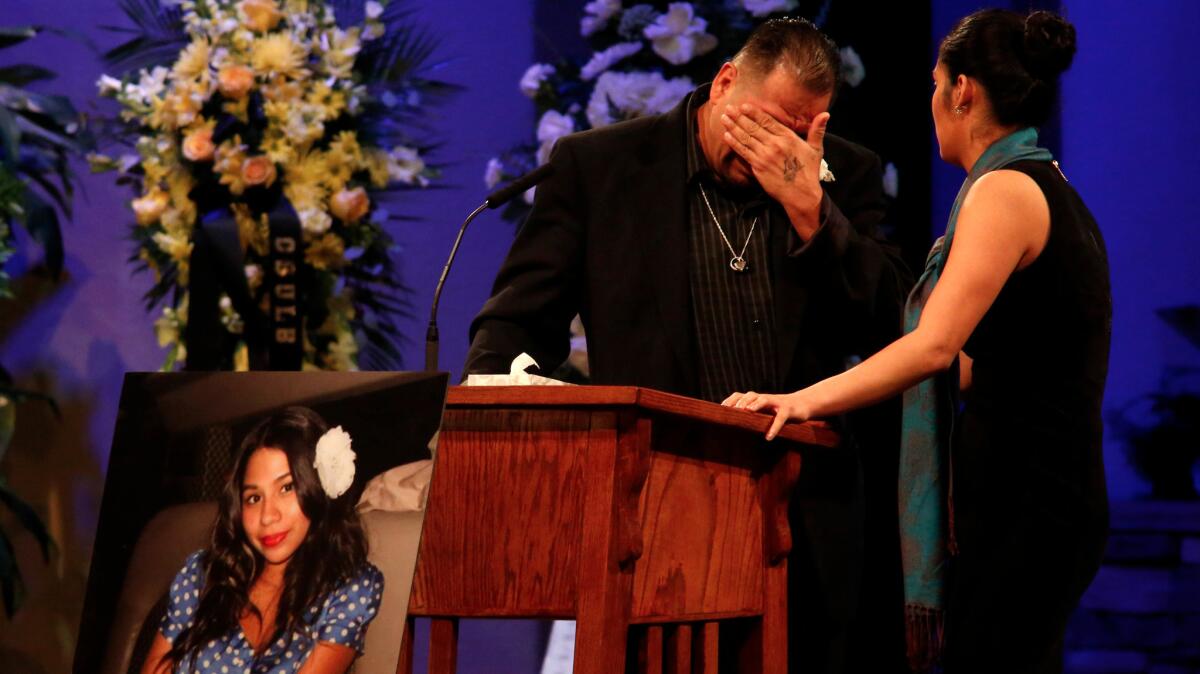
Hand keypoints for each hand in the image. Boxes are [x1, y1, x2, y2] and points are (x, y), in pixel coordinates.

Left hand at [721, 103, 828, 238]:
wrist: (801, 195)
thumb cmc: (809, 172)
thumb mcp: (815, 149)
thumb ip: (817, 130)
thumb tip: (826, 114)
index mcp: (788, 137)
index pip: (768, 121)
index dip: (754, 112)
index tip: (744, 105)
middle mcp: (775, 144)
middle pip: (753, 127)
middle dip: (739, 117)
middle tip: (728, 108)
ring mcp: (765, 156)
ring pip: (746, 138)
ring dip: (733, 127)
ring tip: (724, 118)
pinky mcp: (758, 167)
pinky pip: (743, 152)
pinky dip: (734, 143)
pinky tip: (727, 135)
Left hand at [721, 390, 812, 440]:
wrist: (803, 404)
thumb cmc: (779, 410)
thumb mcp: (765, 411)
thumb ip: (752, 415)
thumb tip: (734, 426)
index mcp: (757, 399)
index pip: (740, 395)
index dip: (730, 400)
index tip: (721, 409)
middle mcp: (765, 398)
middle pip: (750, 395)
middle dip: (740, 401)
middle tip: (731, 411)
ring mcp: (777, 403)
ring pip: (764, 400)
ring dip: (755, 405)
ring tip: (747, 412)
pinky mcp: (788, 410)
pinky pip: (780, 418)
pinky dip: (774, 427)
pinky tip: (768, 437)